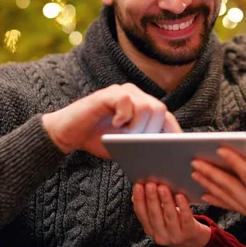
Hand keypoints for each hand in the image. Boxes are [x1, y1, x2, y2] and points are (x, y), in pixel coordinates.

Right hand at [42, 83, 181, 157]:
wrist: (68, 134)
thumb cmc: (97, 139)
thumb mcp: (125, 145)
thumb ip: (143, 144)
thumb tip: (165, 154)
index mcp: (143, 106)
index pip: (166, 116)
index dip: (173, 131)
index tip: (177, 148)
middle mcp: (136, 95)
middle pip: (160, 110)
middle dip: (151, 131)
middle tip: (135, 141)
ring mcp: (123, 92)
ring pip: (146, 107)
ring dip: (137, 127)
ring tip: (123, 134)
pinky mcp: (108, 94)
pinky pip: (127, 101)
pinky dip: (124, 117)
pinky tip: (115, 124)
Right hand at [132, 183, 210, 246]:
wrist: (194, 240)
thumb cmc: (176, 223)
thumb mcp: (161, 217)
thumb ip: (150, 206)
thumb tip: (139, 188)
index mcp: (151, 229)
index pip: (142, 214)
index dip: (139, 200)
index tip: (138, 185)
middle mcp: (161, 235)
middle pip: (154, 215)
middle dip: (151, 198)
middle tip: (150, 184)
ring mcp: (176, 235)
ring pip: (169, 216)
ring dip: (165, 200)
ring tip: (163, 187)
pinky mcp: (189, 232)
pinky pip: (186, 218)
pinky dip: (182, 207)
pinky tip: (180, 196)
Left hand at [191, 149, 245, 240]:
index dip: (233, 160)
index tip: (220, 148)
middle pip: (229, 184)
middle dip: (211, 172)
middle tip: (195, 160)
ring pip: (225, 194)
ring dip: (208, 183)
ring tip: (194, 172)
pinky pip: (228, 205)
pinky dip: (215, 198)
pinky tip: (205, 193)